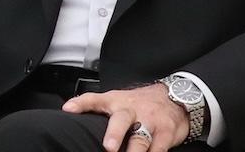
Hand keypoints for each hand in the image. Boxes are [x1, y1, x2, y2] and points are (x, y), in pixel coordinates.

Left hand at [64, 83, 188, 151]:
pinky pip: (158, 148)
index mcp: (116, 102)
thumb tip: (71, 115)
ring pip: (141, 139)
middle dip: (114, 134)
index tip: (69, 109)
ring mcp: (150, 122)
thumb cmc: (141, 103)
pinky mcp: (166, 133)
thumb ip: (99, 109)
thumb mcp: (119, 100)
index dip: (81, 103)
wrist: (175, 97)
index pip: (95, 99)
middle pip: (121, 120)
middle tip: (108, 147)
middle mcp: (132, 110)